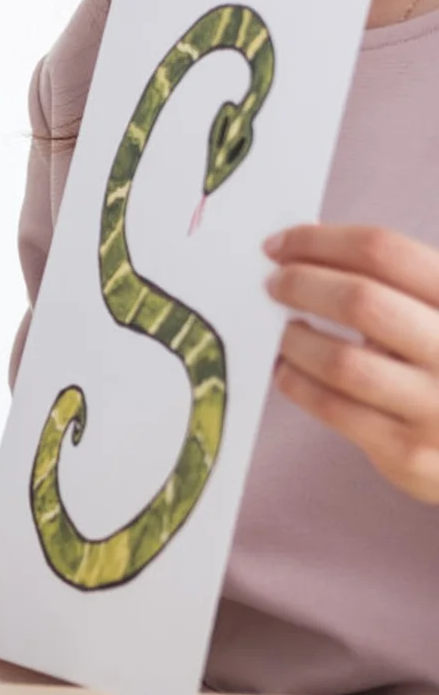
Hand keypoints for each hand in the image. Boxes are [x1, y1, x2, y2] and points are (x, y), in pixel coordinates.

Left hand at [266, 223, 438, 501]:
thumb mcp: (432, 311)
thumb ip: (387, 282)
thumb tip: (295, 253)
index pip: (384, 253)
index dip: (319, 242)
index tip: (278, 245)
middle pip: (362, 302)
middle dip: (301, 284)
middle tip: (273, 284)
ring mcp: (437, 408)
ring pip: (342, 361)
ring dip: (295, 339)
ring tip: (285, 331)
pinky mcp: (409, 453)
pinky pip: (333, 407)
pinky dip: (297, 381)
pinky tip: (289, 369)